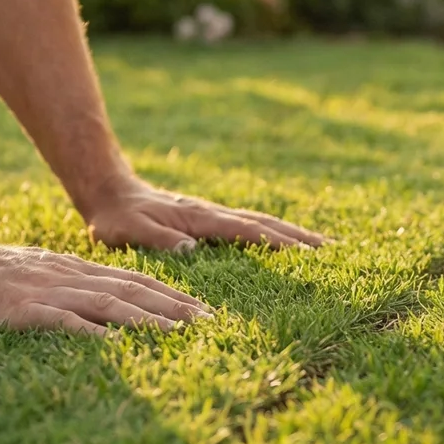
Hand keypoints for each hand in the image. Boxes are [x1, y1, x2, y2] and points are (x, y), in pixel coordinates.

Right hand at [0, 230, 210, 334]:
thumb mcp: (37, 277)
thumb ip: (68, 289)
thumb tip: (101, 313)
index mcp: (73, 271)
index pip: (133, 283)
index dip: (170, 295)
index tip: (203, 310)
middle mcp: (69, 278)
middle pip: (131, 291)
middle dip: (174, 307)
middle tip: (211, 322)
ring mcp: (47, 293)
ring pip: (108, 304)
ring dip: (148, 319)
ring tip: (180, 332)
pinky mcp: (22, 310)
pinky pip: (62, 321)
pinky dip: (91, 331)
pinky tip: (115, 344)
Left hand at [83, 180, 328, 252]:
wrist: (108, 191)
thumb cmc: (115, 218)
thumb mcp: (126, 232)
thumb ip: (157, 239)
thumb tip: (192, 249)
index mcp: (198, 218)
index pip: (245, 231)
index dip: (276, 243)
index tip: (308, 253)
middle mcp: (212, 213)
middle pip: (265, 223)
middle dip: (299, 237)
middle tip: (335, 250)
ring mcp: (213, 215)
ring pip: (261, 222)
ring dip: (292, 234)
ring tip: (324, 247)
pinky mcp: (209, 220)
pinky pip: (249, 226)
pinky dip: (273, 233)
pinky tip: (284, 243)